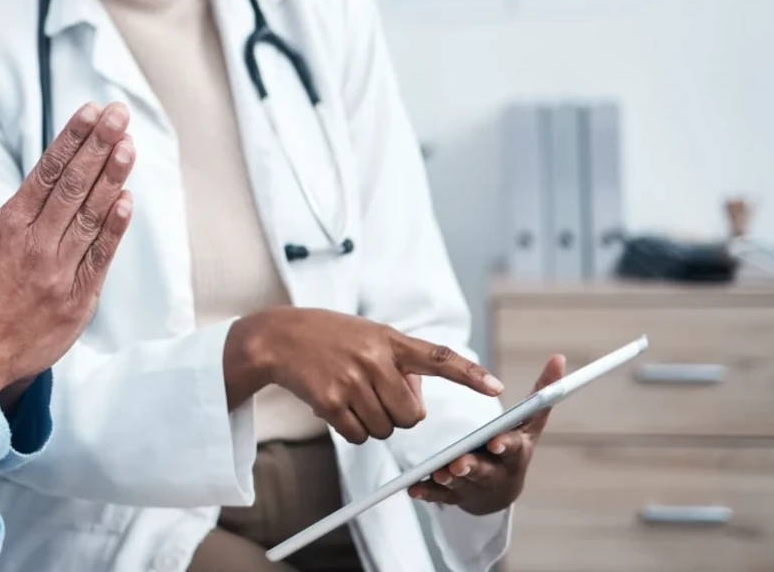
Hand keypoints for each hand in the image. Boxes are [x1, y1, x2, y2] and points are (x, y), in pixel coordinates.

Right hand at [0, 102, 135, 392]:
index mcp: (9, 226)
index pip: (47, 171)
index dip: (72, 138)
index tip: (90, 111)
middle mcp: (37, 244)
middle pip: (74, 186)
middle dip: (98, 145)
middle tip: (118, 114)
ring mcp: (59, 272)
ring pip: (91, 216)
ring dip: (113, 178)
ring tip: (128, 145)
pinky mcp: (77, 300)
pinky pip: (100, 258)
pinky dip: (115, 228)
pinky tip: (128, 200)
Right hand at [226, 308, 504, 444]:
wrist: (277, 337)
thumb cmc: (329, 336)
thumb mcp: (369, 336)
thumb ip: (398, 363)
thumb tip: (416, 405)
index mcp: (390, 340)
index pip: (438, 357)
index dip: (469, 374)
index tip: (496, 388)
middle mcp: (374, 359)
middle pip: (411, 417)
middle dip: (398, 416)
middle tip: (375, 396)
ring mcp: (352, 381)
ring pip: (385, 430)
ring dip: (373, 423)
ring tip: (350, 396)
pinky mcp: (331, 402)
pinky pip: (359, 436)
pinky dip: (351, 430)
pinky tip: (336, 407)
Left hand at [408, 354, 564, 514]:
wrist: (501, 490)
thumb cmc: (515, 445)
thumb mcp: (530, 422)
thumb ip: (542, 392)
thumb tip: (559, 357)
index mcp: (516, 451)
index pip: (515, 447)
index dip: (506, 445)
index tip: (495, 441)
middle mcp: (498, 472)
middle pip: (486, 470)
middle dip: (473, 466)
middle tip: (459, 463)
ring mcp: (477, 486)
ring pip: (463, 484)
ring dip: (450, 478)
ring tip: (438, 472)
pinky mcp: (457, 496)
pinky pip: (441, 496)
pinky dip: (428, 492)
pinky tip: (415, 488)